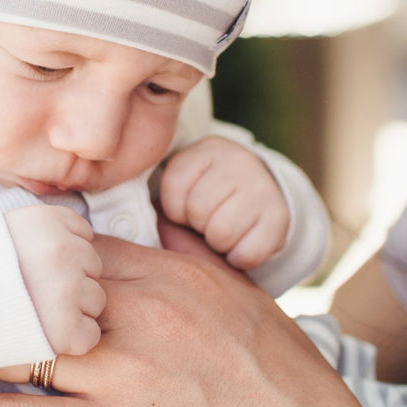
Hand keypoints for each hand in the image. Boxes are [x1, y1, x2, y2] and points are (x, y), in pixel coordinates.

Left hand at [0, 235, 406, 406]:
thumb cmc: (295, 402)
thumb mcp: (253, 308)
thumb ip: (200, 262)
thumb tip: (167, 225)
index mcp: (176, 278)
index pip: (74, 246)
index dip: (18, 248)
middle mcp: (143, 312)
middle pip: (34, 281)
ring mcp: (125, 373)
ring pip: (18, 340)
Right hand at [4, 204, 103, 355]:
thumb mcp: (3, 230)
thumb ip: (41, 230)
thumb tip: (73, 234)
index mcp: (47, 221)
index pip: (84, 235)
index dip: (65, 254)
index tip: (40, 268)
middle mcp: (62, 250)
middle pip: (93, 267)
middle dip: (72, 280)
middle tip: (37, 294)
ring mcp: (67, 290)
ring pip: (96, 300)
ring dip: (74, 310)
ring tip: (38, 314)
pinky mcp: (66, 330)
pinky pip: (90, 334)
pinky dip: (72, 340)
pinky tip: (44, 335)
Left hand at [158, 136, 289, 269]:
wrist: (263, 194)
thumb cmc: (209, 193)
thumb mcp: (187, 180)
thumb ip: (160, 192)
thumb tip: (126, 221)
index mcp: (208, 149)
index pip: (174, 186)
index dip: (174, 208)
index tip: (185, 208)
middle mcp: (239, 162)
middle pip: (197, 210)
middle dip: (197, 225)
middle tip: (208, 220)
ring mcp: (263, 188)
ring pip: (221, 233)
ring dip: (217, 243)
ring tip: (223, 230)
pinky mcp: (280, 218)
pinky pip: (247, 253)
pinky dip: (239, 257)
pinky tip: (241, 243)